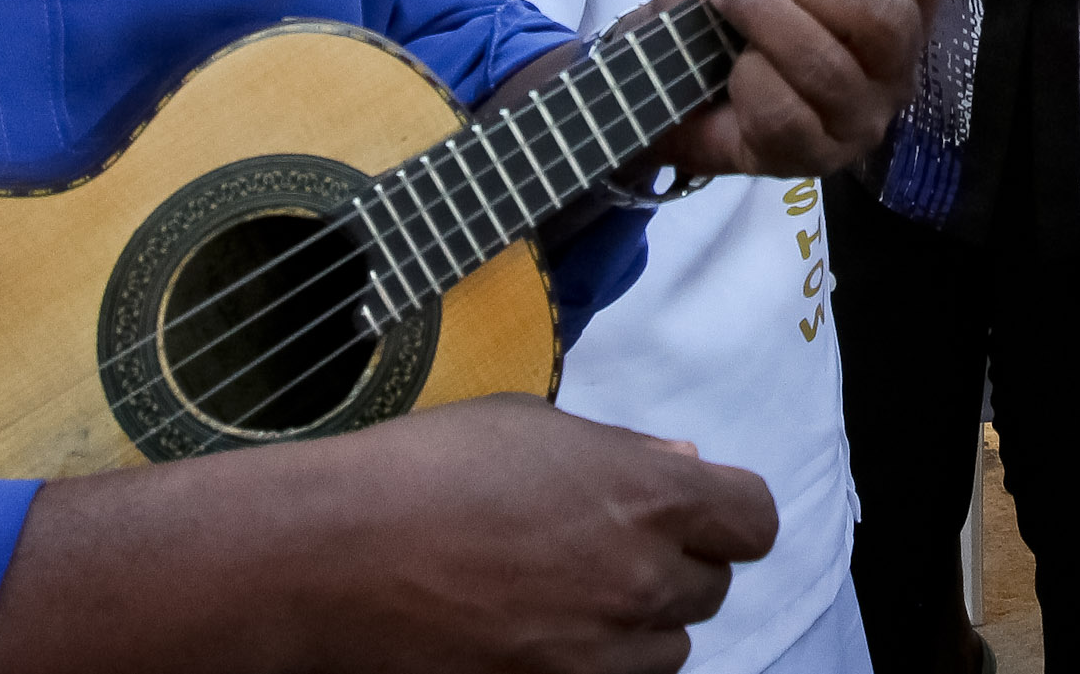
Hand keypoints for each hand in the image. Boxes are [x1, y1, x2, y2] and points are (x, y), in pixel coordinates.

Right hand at [0, 396, 777, 672]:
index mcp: (649, 496)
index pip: (752, 519)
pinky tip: (540, 631)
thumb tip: (684, 459)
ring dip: (634, 625)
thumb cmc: (421, 473)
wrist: (328, 559)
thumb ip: (621, 451)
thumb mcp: (531, 429)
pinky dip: (593, 663)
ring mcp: (598, 654)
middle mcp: (639, 581)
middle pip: (709, 589)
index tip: (698, 509)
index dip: (725, 512)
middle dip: (671, 566)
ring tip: (563, 593)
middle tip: (606, 547)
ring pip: (665, 651)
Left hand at [649, 0, 949, 179]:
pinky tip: (731, 72)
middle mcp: (895, 62)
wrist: (656, 45)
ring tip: (725, 4)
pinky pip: (786, 116)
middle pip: (887, 19)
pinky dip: (745, 79)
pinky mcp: (812, 158)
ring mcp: (858, 116)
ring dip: (760, 22)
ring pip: (830, 68)